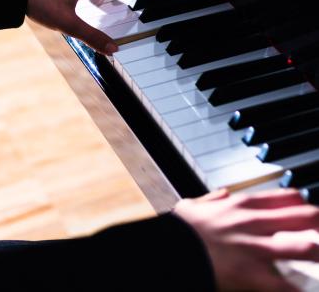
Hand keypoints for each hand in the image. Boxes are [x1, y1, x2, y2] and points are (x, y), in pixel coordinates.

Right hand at [174, 189, 318, 290]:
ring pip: (306, 245)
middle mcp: (255, 222)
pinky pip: (288, 286)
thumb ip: (212, 199)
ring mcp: (257, 248)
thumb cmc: (182, 230)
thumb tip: (222, 194)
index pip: (287, 197)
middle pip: (305, 216)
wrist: (172, 251)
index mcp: (241, 204)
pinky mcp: (255, 275)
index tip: (310, 212)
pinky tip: (308, 288)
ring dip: (318, 250)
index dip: (305, 204)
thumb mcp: (194, 206)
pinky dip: (300, 288)